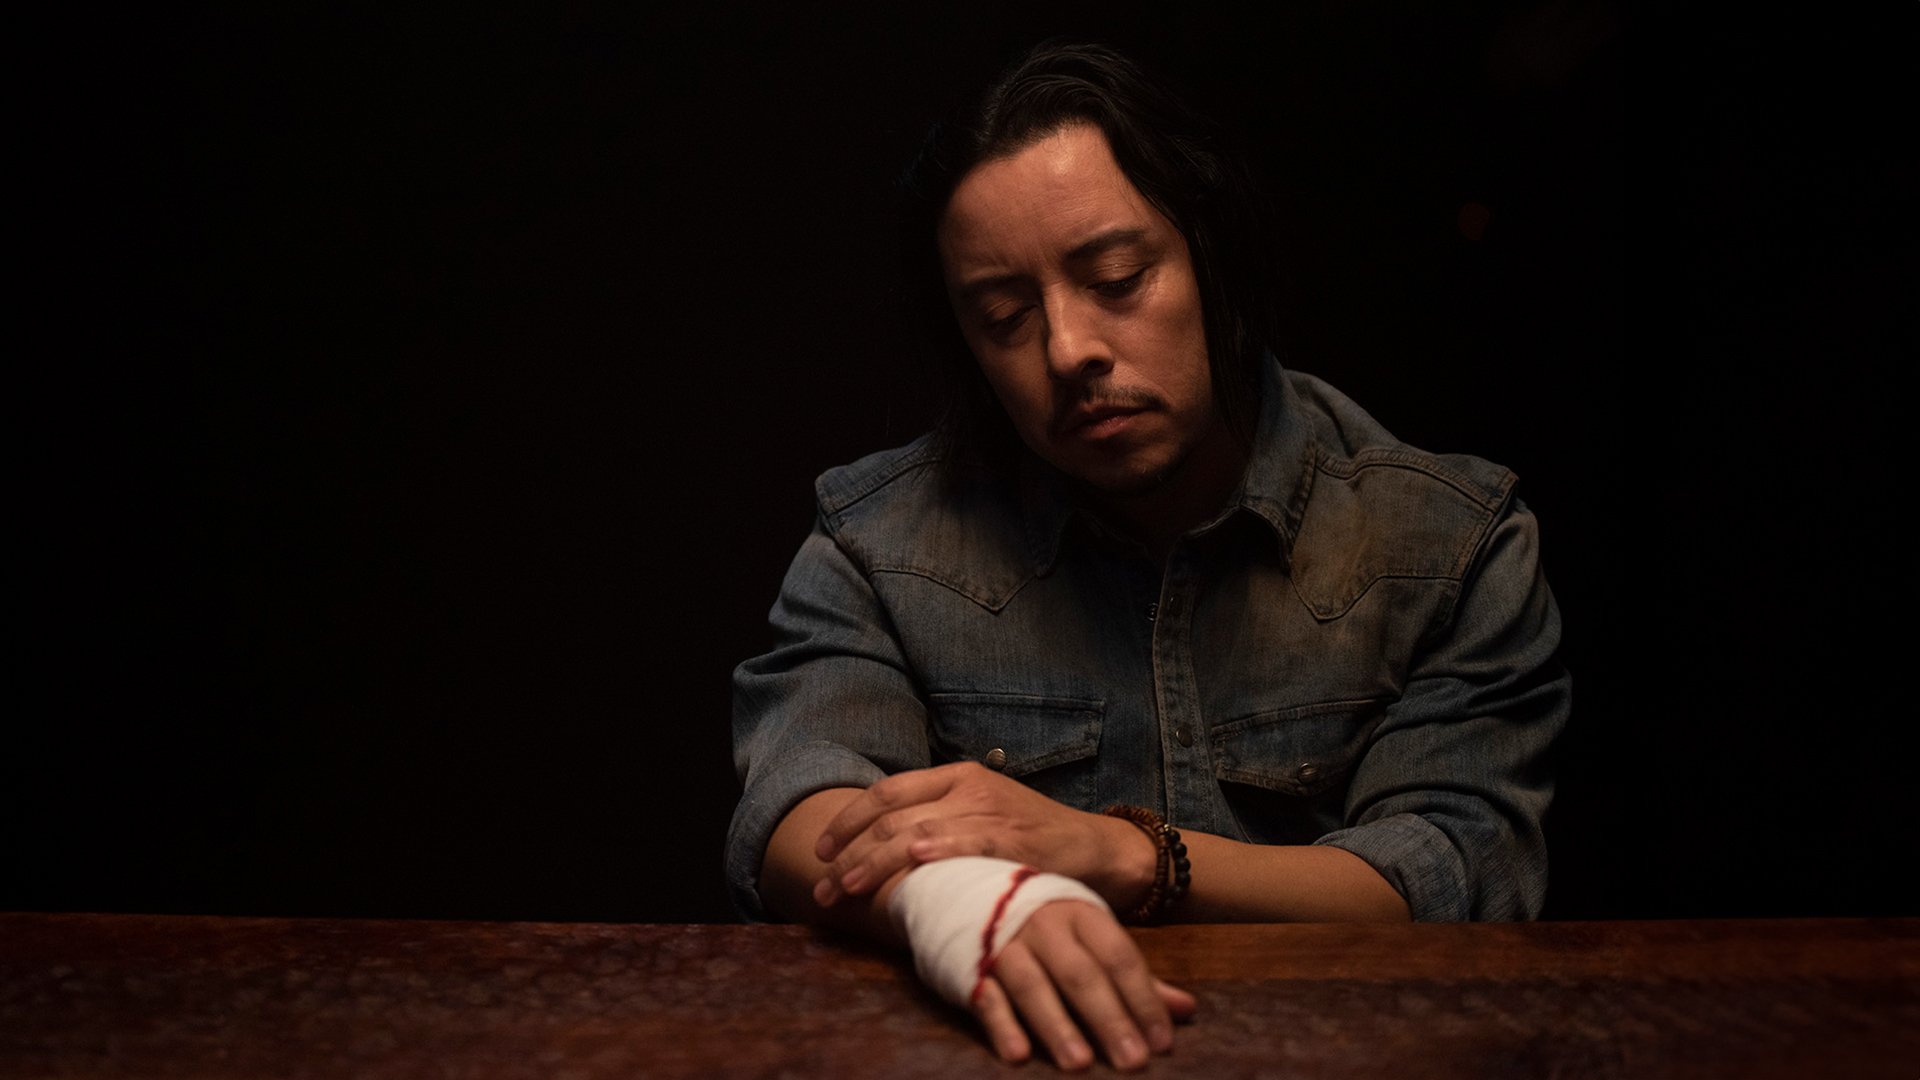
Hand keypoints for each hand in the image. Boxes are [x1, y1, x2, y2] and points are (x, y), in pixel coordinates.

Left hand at [811, 762, 1145, 907]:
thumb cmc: (1032, 838)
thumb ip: (938, 821)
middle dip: (851, 854)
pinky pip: (969, 843)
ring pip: (917, 832)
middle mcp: (969, 788)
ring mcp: (991, 812)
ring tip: (846, 890)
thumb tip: (883, 847)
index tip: (821, 851)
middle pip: (892, 817)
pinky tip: (913, 863)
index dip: (849, 820)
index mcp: (957, 776)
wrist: (1095, 847)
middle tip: (824, 888)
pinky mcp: (1015, 839)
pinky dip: (939, 850)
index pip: (888, 791)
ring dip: (875, 864)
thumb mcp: (981, 815)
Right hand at [975, 899, 1196, 1069]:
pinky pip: (987, 996)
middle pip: (1081, 974)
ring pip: (1033, 986)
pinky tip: (1018, 1054)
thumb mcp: (1088, 936)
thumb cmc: (1041, 920)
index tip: (1163, 1042)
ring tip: (1080, 1065)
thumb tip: (1187, 1010)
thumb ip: (1133, 976)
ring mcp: (1003, 943)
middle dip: (1109, 1018)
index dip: (1143, 999)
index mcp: (1079, 912)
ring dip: (1057, 1026)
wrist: (960, 887)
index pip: (1119, 957)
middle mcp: (1043, 923)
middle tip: (1133, 1062)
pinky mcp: (969, 965)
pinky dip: (1002, 1025)